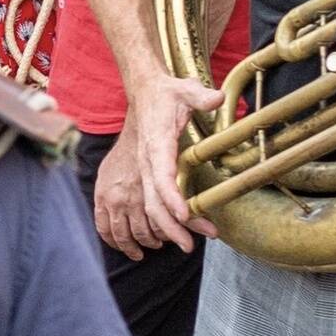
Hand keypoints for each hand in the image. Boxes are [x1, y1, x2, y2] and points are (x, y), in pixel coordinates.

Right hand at [93, 103, 207, 255]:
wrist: (144, 94)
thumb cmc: (167, 95)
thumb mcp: (185, 89)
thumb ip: (200, 95)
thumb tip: (217, 97)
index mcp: (155, 145)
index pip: (162, 175)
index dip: (172, 197)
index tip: (185, 214)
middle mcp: (141, 163)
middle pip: (151, 202)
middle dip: (171, 228)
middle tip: (189, 246)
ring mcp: (130, 173)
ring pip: (139, 211)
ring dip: (156, 232)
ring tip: (181, 244)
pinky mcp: (122, 179)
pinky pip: (118, 212)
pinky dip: (127, 231)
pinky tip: (144, 244)